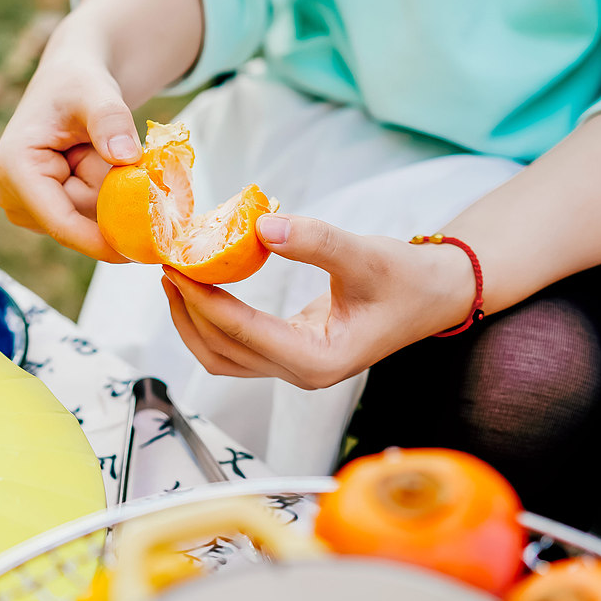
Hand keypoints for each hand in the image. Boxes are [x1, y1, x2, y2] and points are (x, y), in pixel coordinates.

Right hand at [0, 12, 140, 261]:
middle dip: (113, 202)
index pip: (60, 221)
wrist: (70, 83)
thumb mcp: (96, 92)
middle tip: (134, 161)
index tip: (140, 252)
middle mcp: (11, 194)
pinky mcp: (43, 211)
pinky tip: (102, 167)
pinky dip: (107, 198)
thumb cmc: (76, 83)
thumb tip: (125, 157)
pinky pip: (88, 218)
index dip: (100, 241)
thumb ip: (110, 120)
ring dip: (110, 196)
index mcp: (14, 168)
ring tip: (105, 153)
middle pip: (79, 223)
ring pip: (87, 222)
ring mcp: (26, 207)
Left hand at [161, 214, 476, 389]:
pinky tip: (201, 287)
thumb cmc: (407, 277)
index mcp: (319, 360)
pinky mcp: (290, 354)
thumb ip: (316, 241)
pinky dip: (211, 321)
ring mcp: (294, 368)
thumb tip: (262, 226)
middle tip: (165, 265)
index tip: (175, 265)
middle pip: (222, 352)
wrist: (434, 294)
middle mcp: (302, 374)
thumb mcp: (366, 253)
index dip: (203, 299)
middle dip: (187, 311)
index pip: (242, 332)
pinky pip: (237, 347)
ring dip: (192, 321)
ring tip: (173, 277)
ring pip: (223, 357)